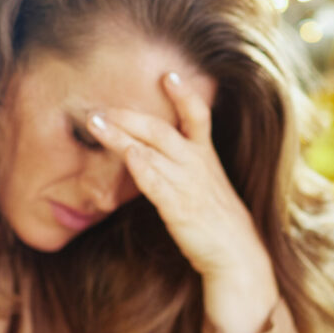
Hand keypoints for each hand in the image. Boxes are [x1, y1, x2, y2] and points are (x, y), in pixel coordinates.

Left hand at [86, 72, 277, 332]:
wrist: (238, 258)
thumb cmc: (217, 224)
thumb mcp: (205, 189)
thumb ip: (182, 171)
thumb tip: (154, 160)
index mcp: (206, 158)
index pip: (198, 116)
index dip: (184, 94)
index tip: (168, 74)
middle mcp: (198, 165)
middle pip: (162, 129)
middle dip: (130, 115)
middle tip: (100, 107)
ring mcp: (189, 185)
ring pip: (153, 150)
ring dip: (122, 135)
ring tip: (96, 123)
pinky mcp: (180, 208)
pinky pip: (158, 183)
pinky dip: (142, 167)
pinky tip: (126, 156)